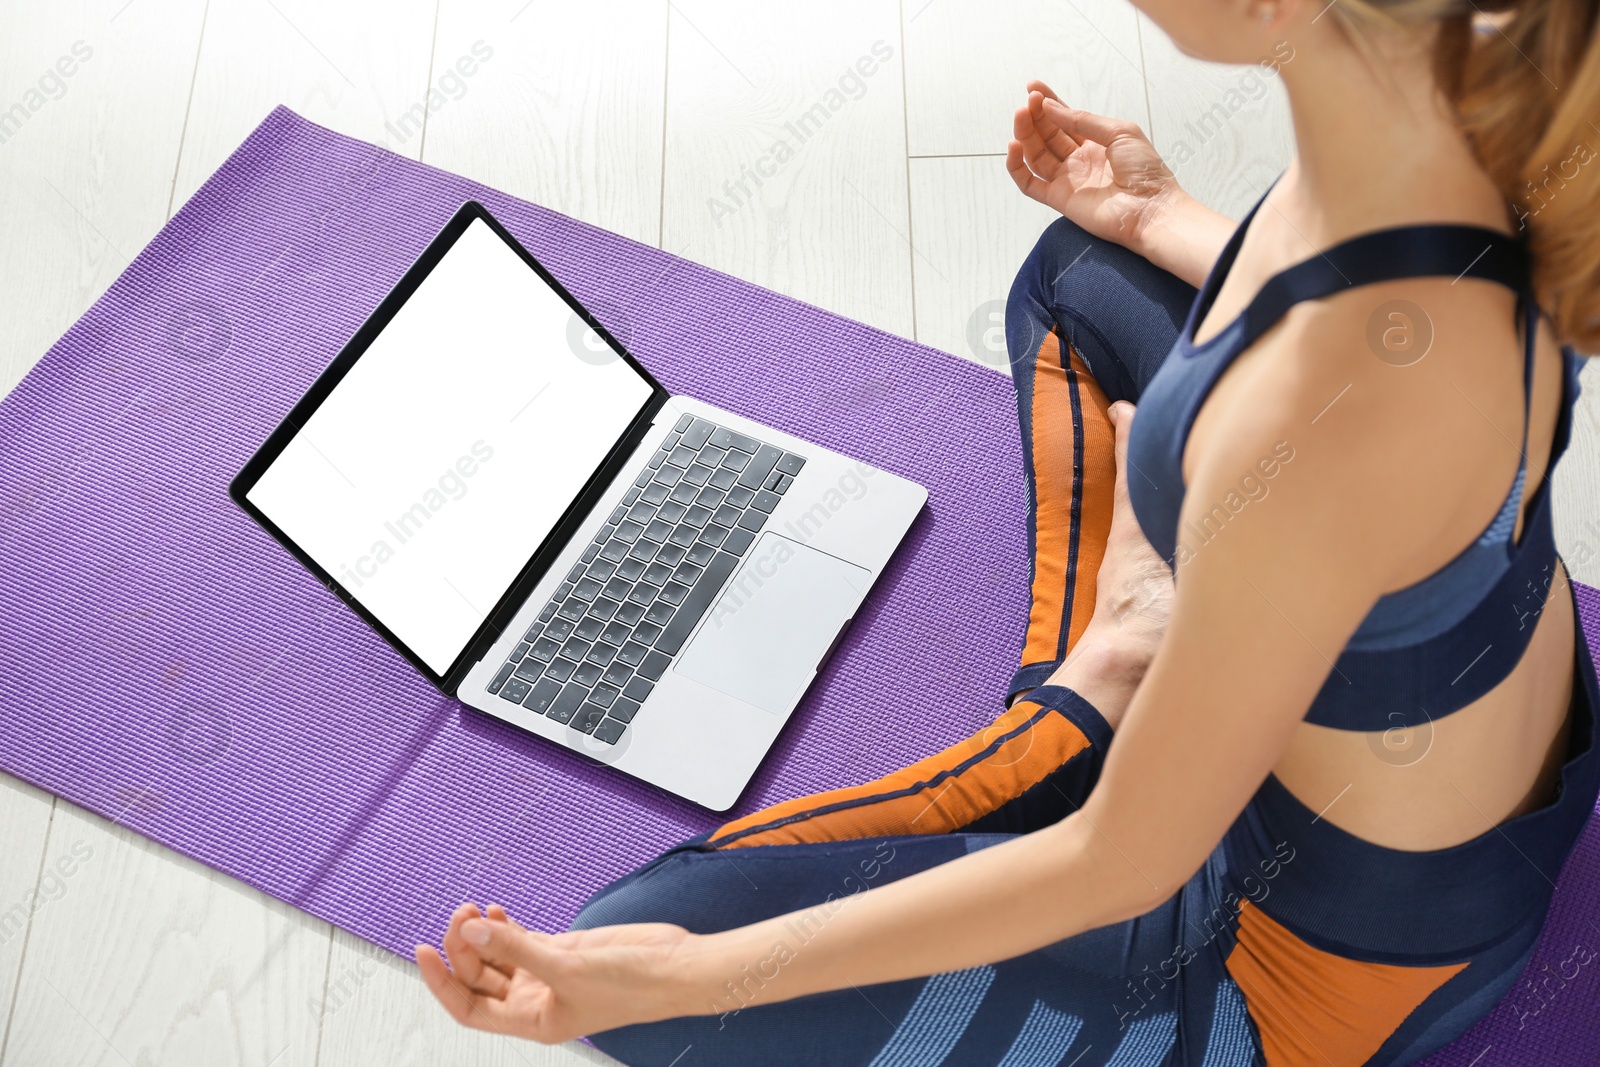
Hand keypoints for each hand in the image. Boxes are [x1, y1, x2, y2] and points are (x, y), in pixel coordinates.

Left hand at [415, 902, 695, 1042]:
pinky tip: (493, 909)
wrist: (674, 967)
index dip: (442, 981)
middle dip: (464, 945)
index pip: (469, 1007)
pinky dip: (504, 924)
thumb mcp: (566, 967)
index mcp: (532, 1021)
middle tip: (460, 913)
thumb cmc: (631, 985)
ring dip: (481, 932)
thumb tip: (471, 928)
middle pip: (479, 977)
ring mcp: (547, 973)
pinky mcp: (562, 950)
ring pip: (497, 955)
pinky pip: (521, 939)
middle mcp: (534, 1000)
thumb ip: (516, 946)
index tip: (424, 950)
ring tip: (473, 905)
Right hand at [1008, 81, 1184, 250]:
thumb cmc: (1145, 170)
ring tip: (1020, 115)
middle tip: (1028, 100)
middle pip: (1047, 135)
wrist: (1151, 208)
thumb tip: (1050, 108)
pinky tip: (1013, 147)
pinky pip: (1029, 183)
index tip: (1033, 87)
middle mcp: (1078, 160)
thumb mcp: (1119, 132)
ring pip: (1035, 155)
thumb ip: (1083, 120)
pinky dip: (1017, 166)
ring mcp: (1067, 180)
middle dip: (1035, 116)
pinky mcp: (1058, 199)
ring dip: (1025, 134)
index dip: (1048, 103)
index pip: (1064, 119)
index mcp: (1094, 142)